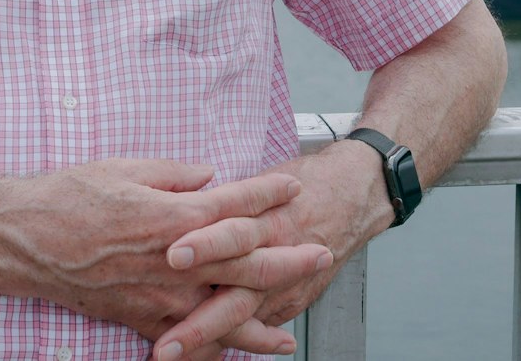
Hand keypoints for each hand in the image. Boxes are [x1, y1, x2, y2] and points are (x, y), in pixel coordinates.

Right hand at [0, 158, 331, 346]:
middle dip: (289, 258)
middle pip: (247, 263)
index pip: (236, 204)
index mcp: (172, 215)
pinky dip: (217, 347)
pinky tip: (234, 354)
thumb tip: (209, 175)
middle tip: (321, 253)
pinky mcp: (139, 319)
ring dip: (263, 318)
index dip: (268, 194)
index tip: (293, 186)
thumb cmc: (68, 197)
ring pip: (224, 312)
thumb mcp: (125, 167)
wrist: (23, 240)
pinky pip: (188, 338)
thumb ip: (175, 173)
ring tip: (292, 331)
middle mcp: (174, 261)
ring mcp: (159, 297)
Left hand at [151, 141, 393, 358]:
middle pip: (235, 288)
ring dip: (206, 337)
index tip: (171, 256)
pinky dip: (229, 341)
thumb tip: (175, 200)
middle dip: (200, 316)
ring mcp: (283, 284)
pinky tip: (199, 357)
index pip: (233, 230)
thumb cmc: (300, 184)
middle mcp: (274, 254)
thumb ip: (218, 198)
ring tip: (171, 354)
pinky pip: (255, 328)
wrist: (354, 196)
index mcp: (265, 215)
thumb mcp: (261, 178)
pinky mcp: (289, 302)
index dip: (204, 243)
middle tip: (166, 339)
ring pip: (242, 315)